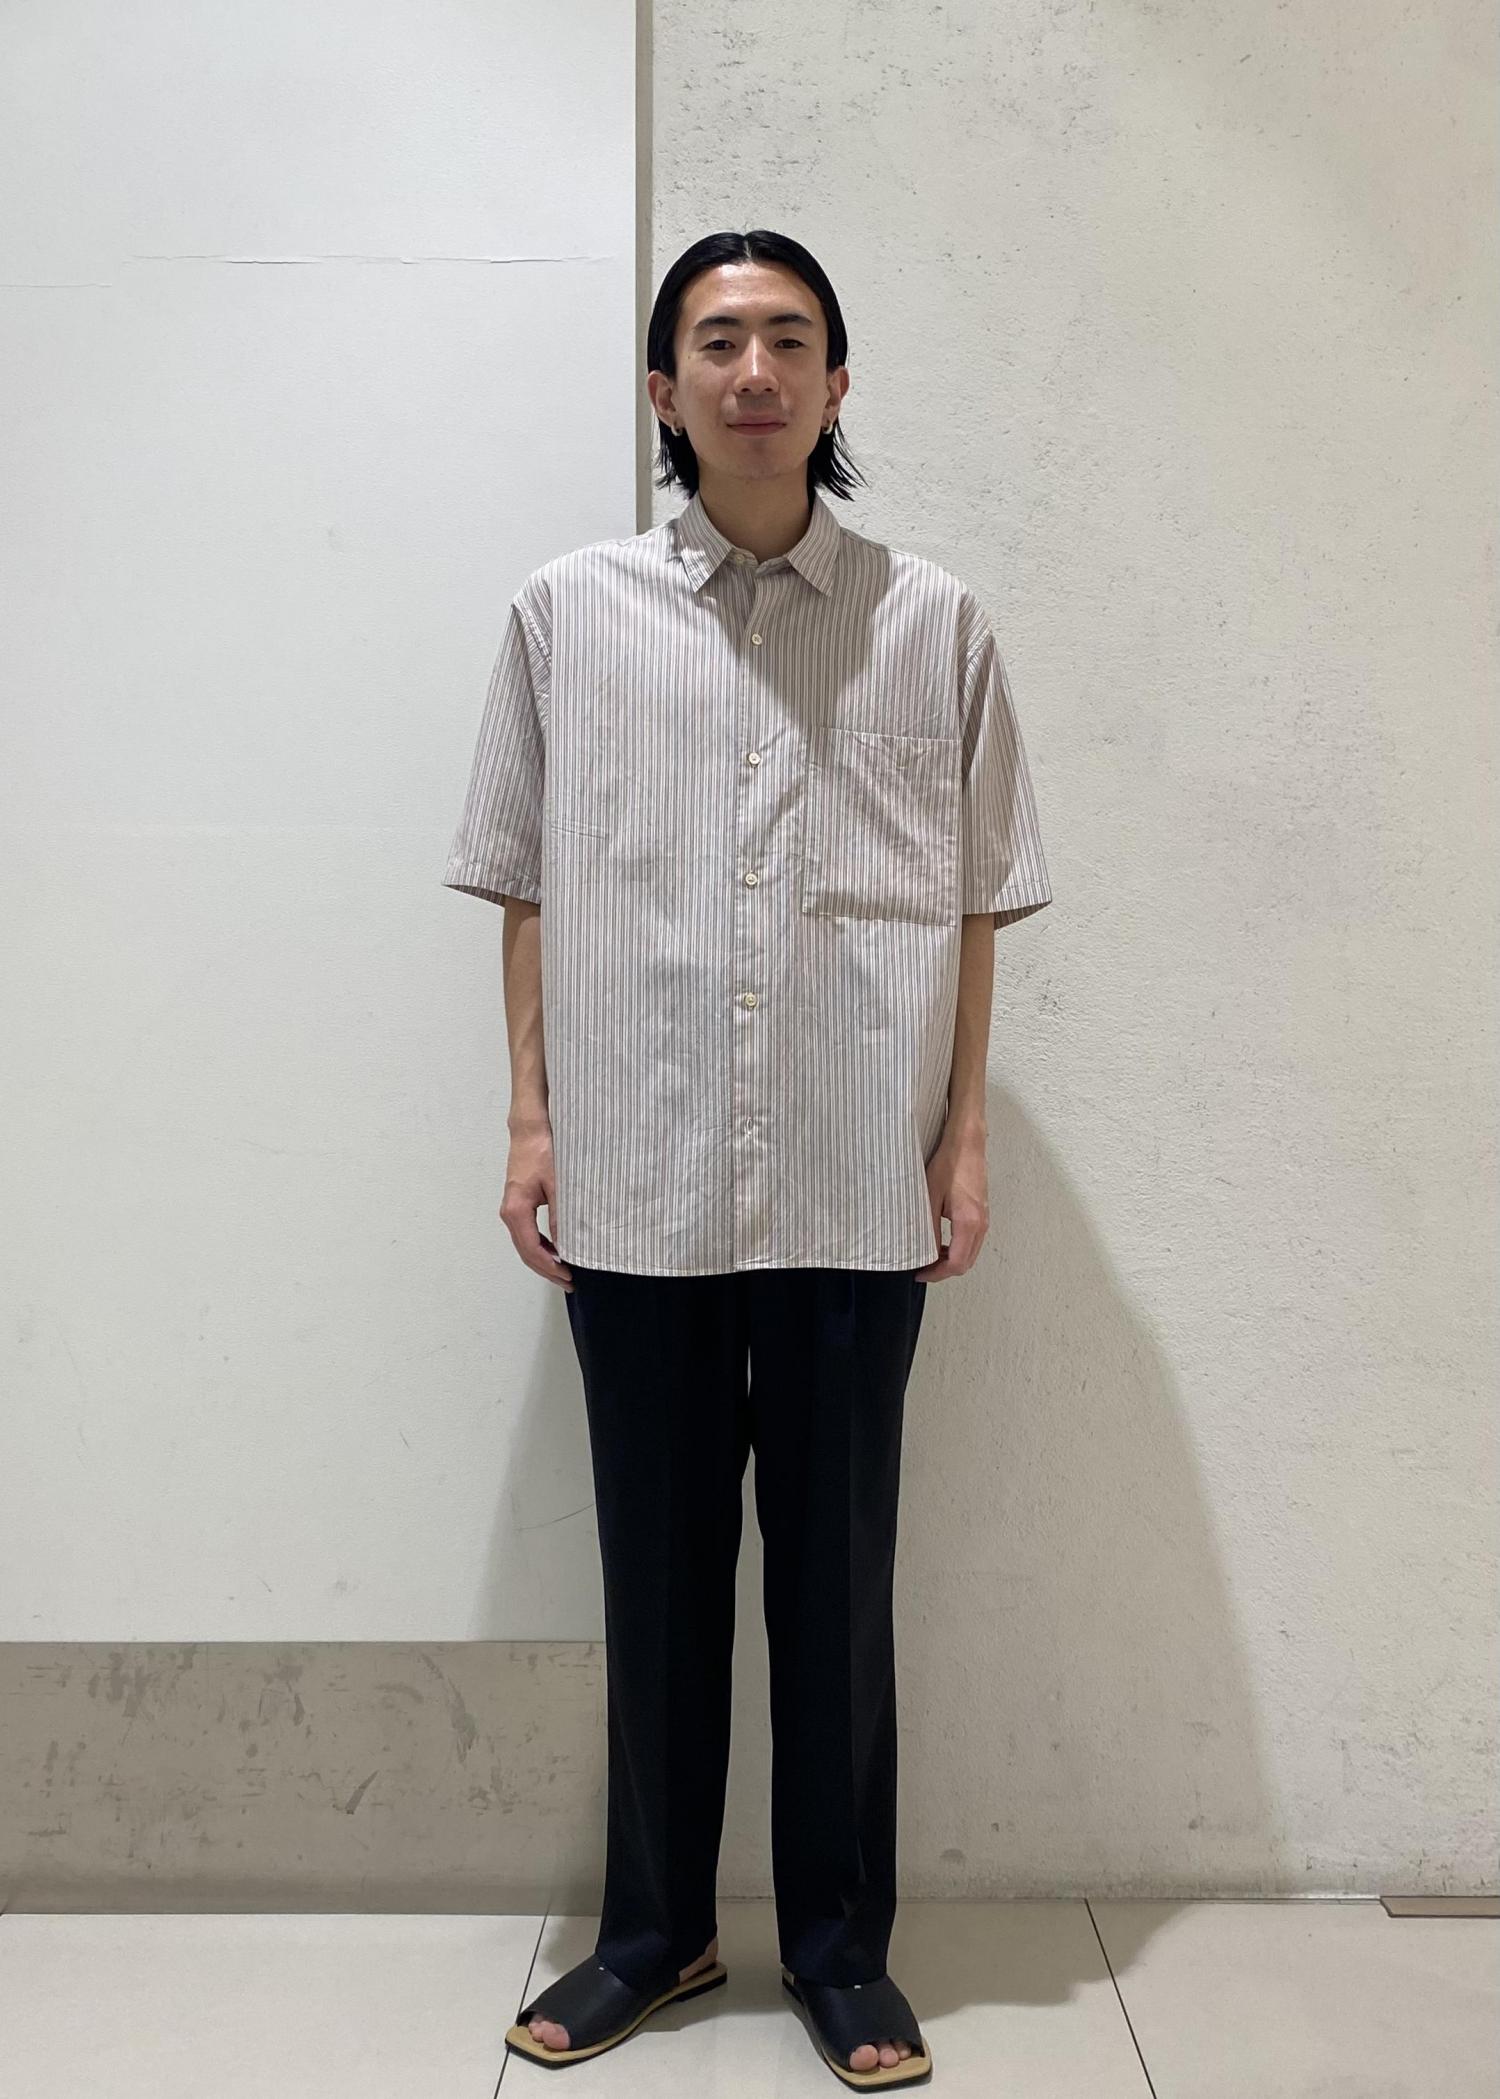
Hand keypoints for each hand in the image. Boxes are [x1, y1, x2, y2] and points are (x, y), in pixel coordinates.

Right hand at [499, 1119, 573, 1290]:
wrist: (530, 1130)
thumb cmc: (543, 1151)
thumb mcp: (557, 1184)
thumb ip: (561, 1215)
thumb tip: (566, 1244)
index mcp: (516, 1210)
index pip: (532, 1250)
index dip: (550, 1267)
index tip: (568, 1276)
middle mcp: (509, 1213)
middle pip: (526, 1252)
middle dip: (547, 1270)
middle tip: (569, 1282)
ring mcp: (511, 1210)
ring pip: (525, 1245)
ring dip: (544, 1260)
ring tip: (565, 1271)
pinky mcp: (518, 1205)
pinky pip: (527, 1234)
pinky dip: (541, 1247)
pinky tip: (557, 1251)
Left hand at [913, 1127, 988, 1281]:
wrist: (966, 1143)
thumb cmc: (949, 1164)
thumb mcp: (930, 1197)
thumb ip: (928, 1228)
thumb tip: (924, 1251)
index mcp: (969, 1223)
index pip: (956, 1264)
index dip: (936, 1274)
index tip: (920, 1273)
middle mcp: (981, 1224)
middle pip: (965, 1263)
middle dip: (943, 1270)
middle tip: (923, 1268)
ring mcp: (984, 1219)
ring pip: (970, 1253)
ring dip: (951, 1260)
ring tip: (929, 1257)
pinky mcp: (982, 1213)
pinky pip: (972, 1241)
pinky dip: (958, 1249)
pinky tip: (942, 1242)